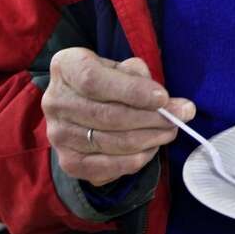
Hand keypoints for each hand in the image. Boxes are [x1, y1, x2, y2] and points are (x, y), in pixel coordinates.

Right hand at [42, 48, 195, 187]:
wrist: (82, 106)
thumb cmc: (108, 81)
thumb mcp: (121, 68)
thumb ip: (140, 78)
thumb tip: (167, 102)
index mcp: (65, 67)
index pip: (94, 80)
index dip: (131, 91)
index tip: (163, 97)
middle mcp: (54, 101)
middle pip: (107, 115)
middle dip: (151, 118)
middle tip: (180, 116)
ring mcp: (59, 135)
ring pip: (112, 142)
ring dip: (149, 139)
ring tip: (170, 131)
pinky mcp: (69, 162)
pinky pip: (108, 166)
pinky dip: (136, 159)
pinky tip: (151, 148)